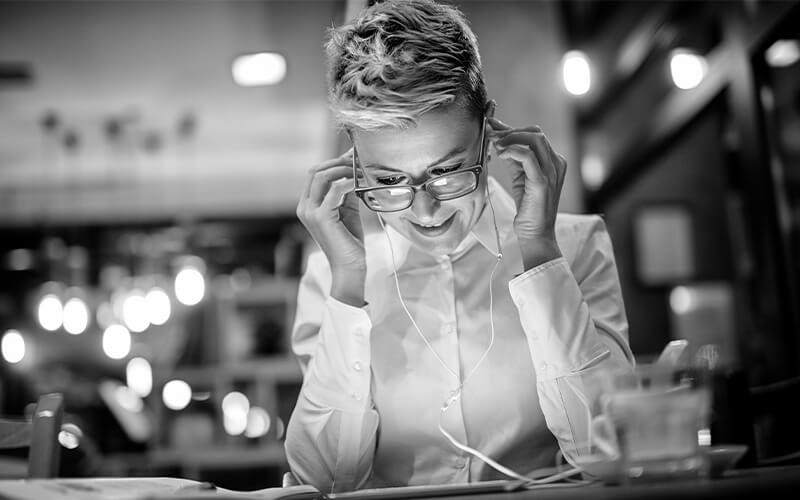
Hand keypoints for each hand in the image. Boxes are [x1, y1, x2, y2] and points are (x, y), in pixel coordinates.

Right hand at [296, 150, 365, 305]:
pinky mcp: (322, 217)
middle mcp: (304, 207)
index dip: (335, 163)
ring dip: (344, 169)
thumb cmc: (349, 242)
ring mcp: (310, 212)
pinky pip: (335, 189)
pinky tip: (361, 182)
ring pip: (322, 176)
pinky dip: (349, 182)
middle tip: (358, 159)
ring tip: (361, 170)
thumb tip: (355, 169)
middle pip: (316, 171)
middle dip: (338, 162)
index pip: (316, 174)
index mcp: (307, 205)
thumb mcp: (347, 210)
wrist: (349, 268)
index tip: (354, 158)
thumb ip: (346, 192)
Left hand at [488, 117, 565, 269]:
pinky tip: (500, 154)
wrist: (536, 234)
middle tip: (490, 134)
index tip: (493, 127)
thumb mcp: (520, 178)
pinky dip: (512, 150)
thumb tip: (499, 141)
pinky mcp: (542, 181)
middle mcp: (556, 164)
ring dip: (509, 137)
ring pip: (533, 139)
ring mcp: (552, 172)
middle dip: (509, 131)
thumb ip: (513, 159)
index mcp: (554, 162)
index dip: (512, 129)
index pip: (534, 135)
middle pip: (535, 133)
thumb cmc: (529, 209)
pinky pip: (528, 156)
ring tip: (494, 143)